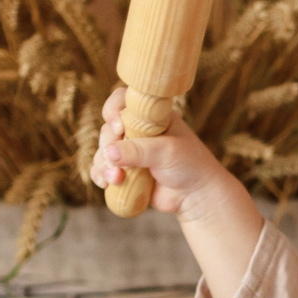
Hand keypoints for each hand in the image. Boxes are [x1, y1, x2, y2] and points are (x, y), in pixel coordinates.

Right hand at [89, 86, 236, 218]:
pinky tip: (105, 184)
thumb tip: (110, 152)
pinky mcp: (125, 170)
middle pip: (108, 129)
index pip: (122, 101)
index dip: (113, 110)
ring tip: (116, 179)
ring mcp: (129, 151)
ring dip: (103, 164)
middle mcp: (137, 131)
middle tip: (117, 162)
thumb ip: (139, 150)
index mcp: (150, 117)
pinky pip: (103, 169)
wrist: (196, 196)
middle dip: (108, 146)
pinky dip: (100, 175)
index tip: (118, 127)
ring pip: (103, 150)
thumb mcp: (167, 152)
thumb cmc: (189, 166)